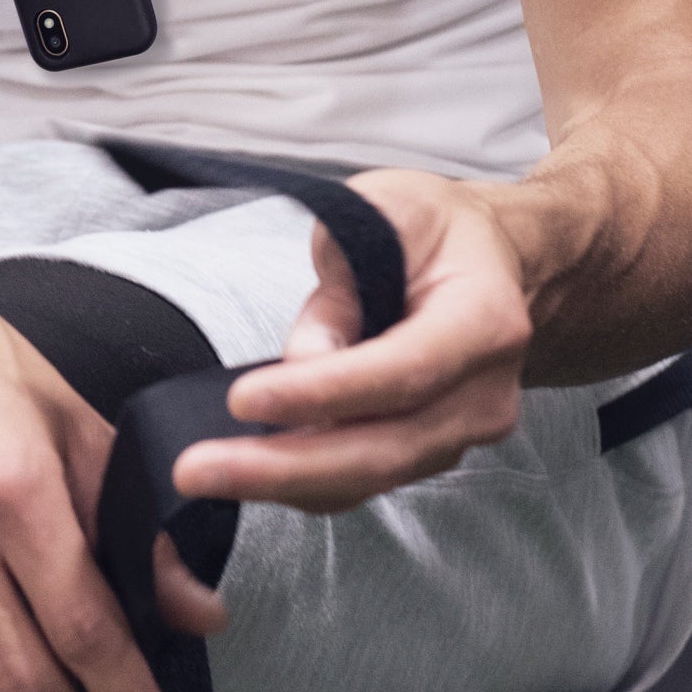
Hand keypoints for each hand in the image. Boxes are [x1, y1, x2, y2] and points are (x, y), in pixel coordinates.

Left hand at [166, 170, 533, 513]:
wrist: (494, 261)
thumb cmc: (434, 229)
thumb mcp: (384, 210)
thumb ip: (342, 281)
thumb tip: (301, 362)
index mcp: (484, 320)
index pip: (401, 372)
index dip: (323, 394)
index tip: (244, 400)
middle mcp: (484, 392)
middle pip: (384, 449)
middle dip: (285, 466)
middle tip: (197, 469)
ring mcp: (463, 432)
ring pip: (370, 475)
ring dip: (283, 481)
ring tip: (205, 473)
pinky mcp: (431, 451)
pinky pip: (364, 478)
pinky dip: (303, 480)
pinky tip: (245, 470)